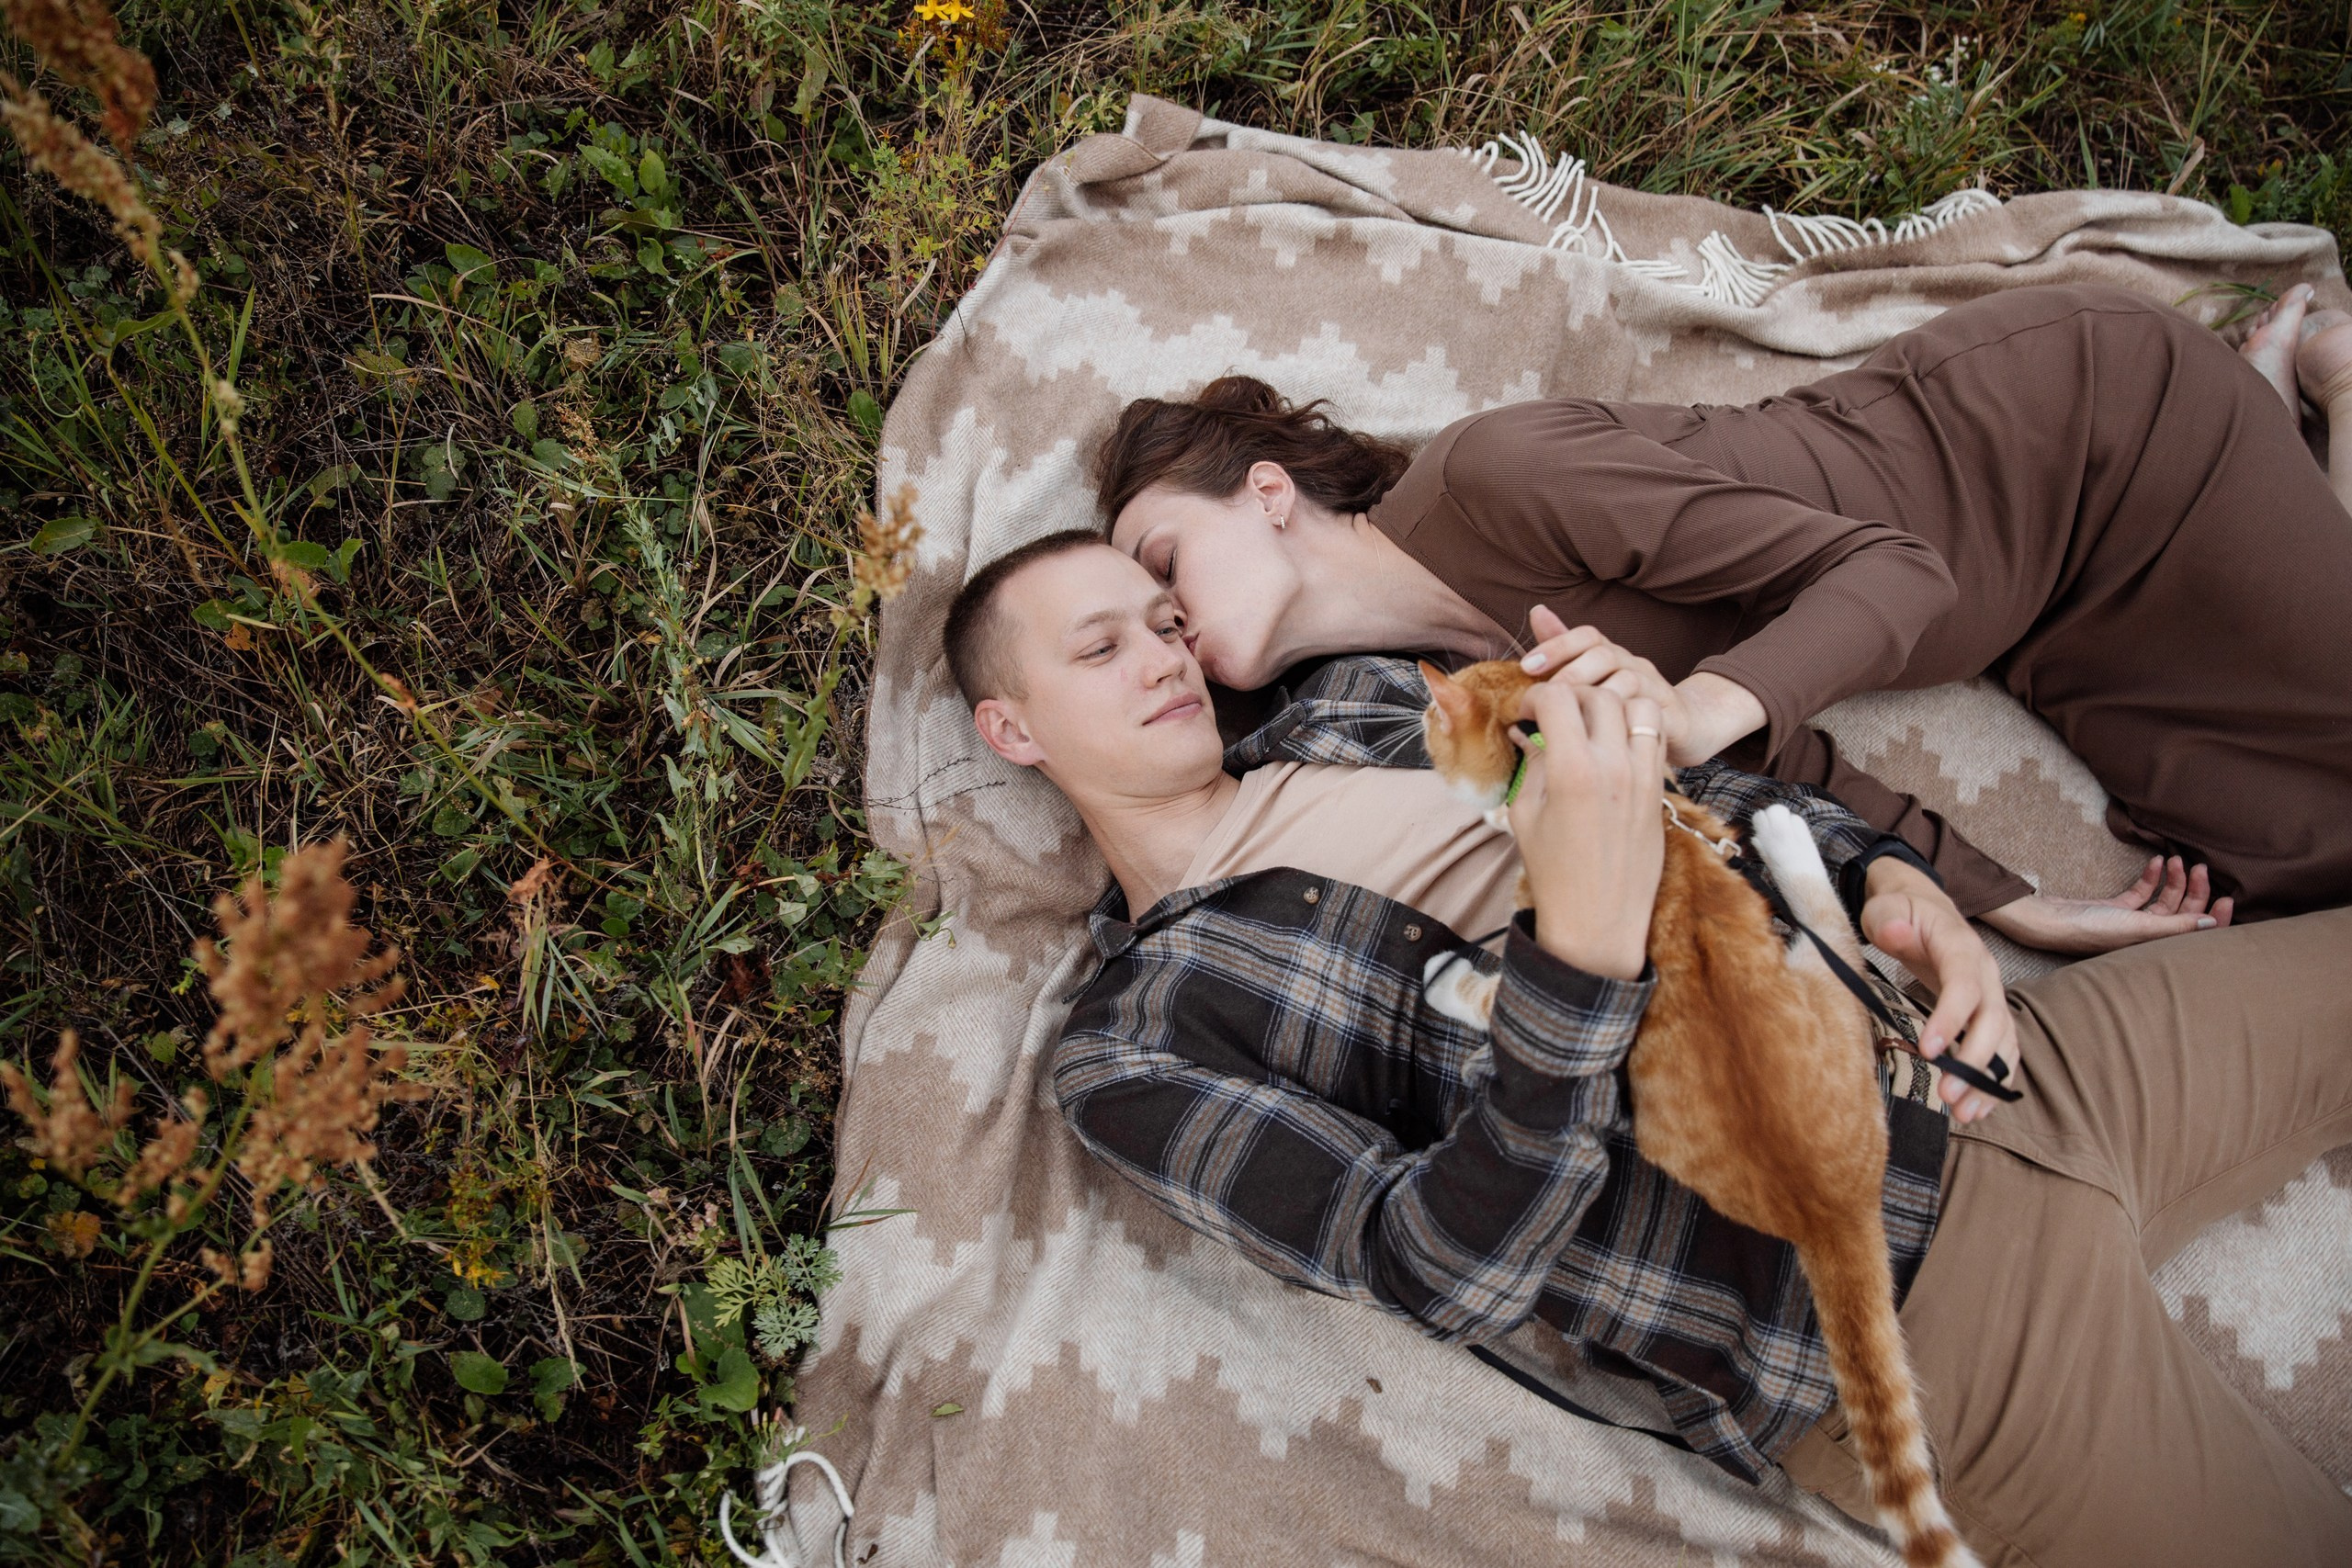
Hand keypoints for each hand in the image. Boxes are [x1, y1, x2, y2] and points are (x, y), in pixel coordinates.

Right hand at [1506, 681, 1666, 979]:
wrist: (1598, 918)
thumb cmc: (1554, 872)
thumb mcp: (1526, 815)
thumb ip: (1531, 764)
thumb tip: (1526, 731)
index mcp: (1572, 771)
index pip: (1559, 698)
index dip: (1537, 696)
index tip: (1527, 712)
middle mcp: (1614, 766)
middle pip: (1599, 694)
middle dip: (1572, 695)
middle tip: (1556, 714)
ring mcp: (1644, 776)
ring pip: (1638, 705)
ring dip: (1612, 705)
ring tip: (1592, 724)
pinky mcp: (1660, 789)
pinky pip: (1656, 736)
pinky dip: (1637, 727)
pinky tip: (1615, 745)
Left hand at [1517, 607, 1698, 760]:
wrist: (1687, 726)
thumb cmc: (1628, 703)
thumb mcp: (1593, 679)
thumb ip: (1565, 651)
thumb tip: (1536, 611)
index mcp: (1612, 655)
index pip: (1587, 636)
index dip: (1556, 645)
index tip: (1526, 666)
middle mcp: (1634, 665)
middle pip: (1605, 655)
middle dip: (1571, 672)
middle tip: (1546, 695)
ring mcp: (1655, 688)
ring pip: (1629, 680)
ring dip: (1596, 696)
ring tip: (1568, 715)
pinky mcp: (1671, 715)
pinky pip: (1649, 713)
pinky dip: (1624, 721)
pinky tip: (1599, 736)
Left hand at [1859, 857, 2014, 1123]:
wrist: (1924, 909)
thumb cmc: (1902, 911)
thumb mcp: (1887, 907)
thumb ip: (1889, 919)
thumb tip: (1894, 932)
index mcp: (1961, 947)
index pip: (1964, 984)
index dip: (1951, 1017)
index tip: (1929, 1051)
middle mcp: (1987, 974)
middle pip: (1993, 1020)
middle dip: (1974, 1061)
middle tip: (1948, 1095)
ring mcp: (1992, 996)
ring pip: (2004, 1042)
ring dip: (1988, 1080)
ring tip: (1964, 1114)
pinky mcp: (1988, 1014)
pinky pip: (2002, 1051)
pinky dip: (1994, 1081)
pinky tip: (1977, 1109)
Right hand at [1979, 856, 2232, 955]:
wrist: (2048, 920)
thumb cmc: (2091, 929)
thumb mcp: (2138, 927)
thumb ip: (2176, 926)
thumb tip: (2213, 924)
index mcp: (2157, 947)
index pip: (2196, 934)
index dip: (2215, 918)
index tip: (2227, 897)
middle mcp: (2148, 936)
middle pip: (2184, 912)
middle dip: (2196, 890)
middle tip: (2201, 867)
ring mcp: (2132, 922)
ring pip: (2166, 900)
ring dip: (2175, 879)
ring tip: (2177, 860)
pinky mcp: (2116, 908)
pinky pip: (2143, 892)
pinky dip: (2152, 877)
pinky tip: (2157, 862)